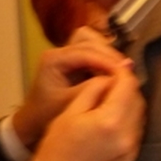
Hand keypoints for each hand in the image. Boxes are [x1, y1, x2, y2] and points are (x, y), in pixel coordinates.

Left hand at [12, 33, 128, 148]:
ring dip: (108, 53)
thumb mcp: (69, 103)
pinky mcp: (74, 59)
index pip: (85, 52)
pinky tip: (114, 73)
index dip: (107, 60)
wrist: (34, 120)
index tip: (125, 72)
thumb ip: (91, 88)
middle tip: (126, 71)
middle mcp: (59, 51)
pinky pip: (93, 51)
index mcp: (53, 59)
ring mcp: (66, 53)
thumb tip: (117, 78)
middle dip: (109, 55)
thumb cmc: (47, 114)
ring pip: (93, 41)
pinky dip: (104, 58)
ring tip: (120, 71)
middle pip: (90, 41)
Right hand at [32, 65, 144, 160]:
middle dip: (127, 87)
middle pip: (138, 99)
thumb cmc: (59, 145)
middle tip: (111, 81)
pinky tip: (114, 117)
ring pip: (140, 114)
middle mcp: (127, 135)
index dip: (122, 72)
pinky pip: (137, 130)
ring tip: (111, 99)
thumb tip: (109, 78)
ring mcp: (131, 148)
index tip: (114, 66)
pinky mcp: (131, 157)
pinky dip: (129, 118)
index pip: (128, 86)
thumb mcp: (70, 110)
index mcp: (110, 121)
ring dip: (130, 102)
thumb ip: (94, 90)